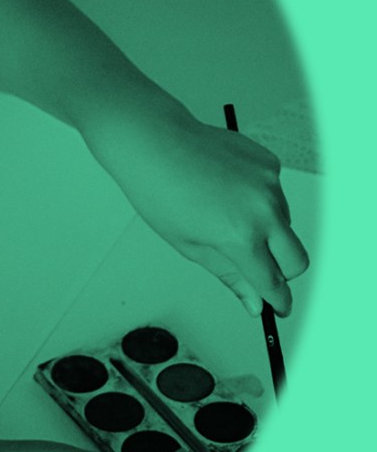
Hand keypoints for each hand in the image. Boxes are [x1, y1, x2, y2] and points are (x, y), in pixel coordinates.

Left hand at [84, 108, 309, 316]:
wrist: (154, 143)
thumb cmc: (160, 192)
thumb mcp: (189, 245)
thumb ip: (229, 275)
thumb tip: (254, 302)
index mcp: (240, 236)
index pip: (273, 282)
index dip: (276, 300)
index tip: (277, 308)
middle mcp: (263, 210)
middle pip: (297, 260)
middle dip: (282, 273)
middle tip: (257, 271)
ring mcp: (270, 184)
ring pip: (285, 225)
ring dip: (267, 232)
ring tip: (222, 216)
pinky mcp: (269, 163)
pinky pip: (275, 194)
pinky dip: (259, 201)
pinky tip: (226, 191)